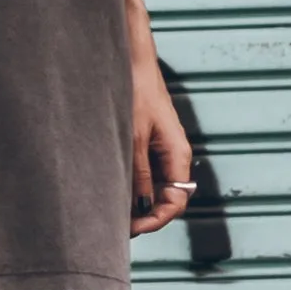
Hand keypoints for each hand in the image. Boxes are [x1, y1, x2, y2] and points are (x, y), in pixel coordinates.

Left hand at [128, 63, 192, 236]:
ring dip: (137, 201)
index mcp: (178, 156)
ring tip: (111, 211)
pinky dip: (132, 184)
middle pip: (166, 198)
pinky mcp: (148, 143)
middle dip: (146, 215)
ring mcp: (161, 150)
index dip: (156, 219)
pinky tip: (112, 189)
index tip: (132, 229)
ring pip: (154, 187)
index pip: (176, 202)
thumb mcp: (133, 137)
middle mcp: (174, 156)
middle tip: (117, 226)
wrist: (131, 60)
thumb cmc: (136, 93)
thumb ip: (138, 173)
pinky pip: (145, 172)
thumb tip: (141, 207)